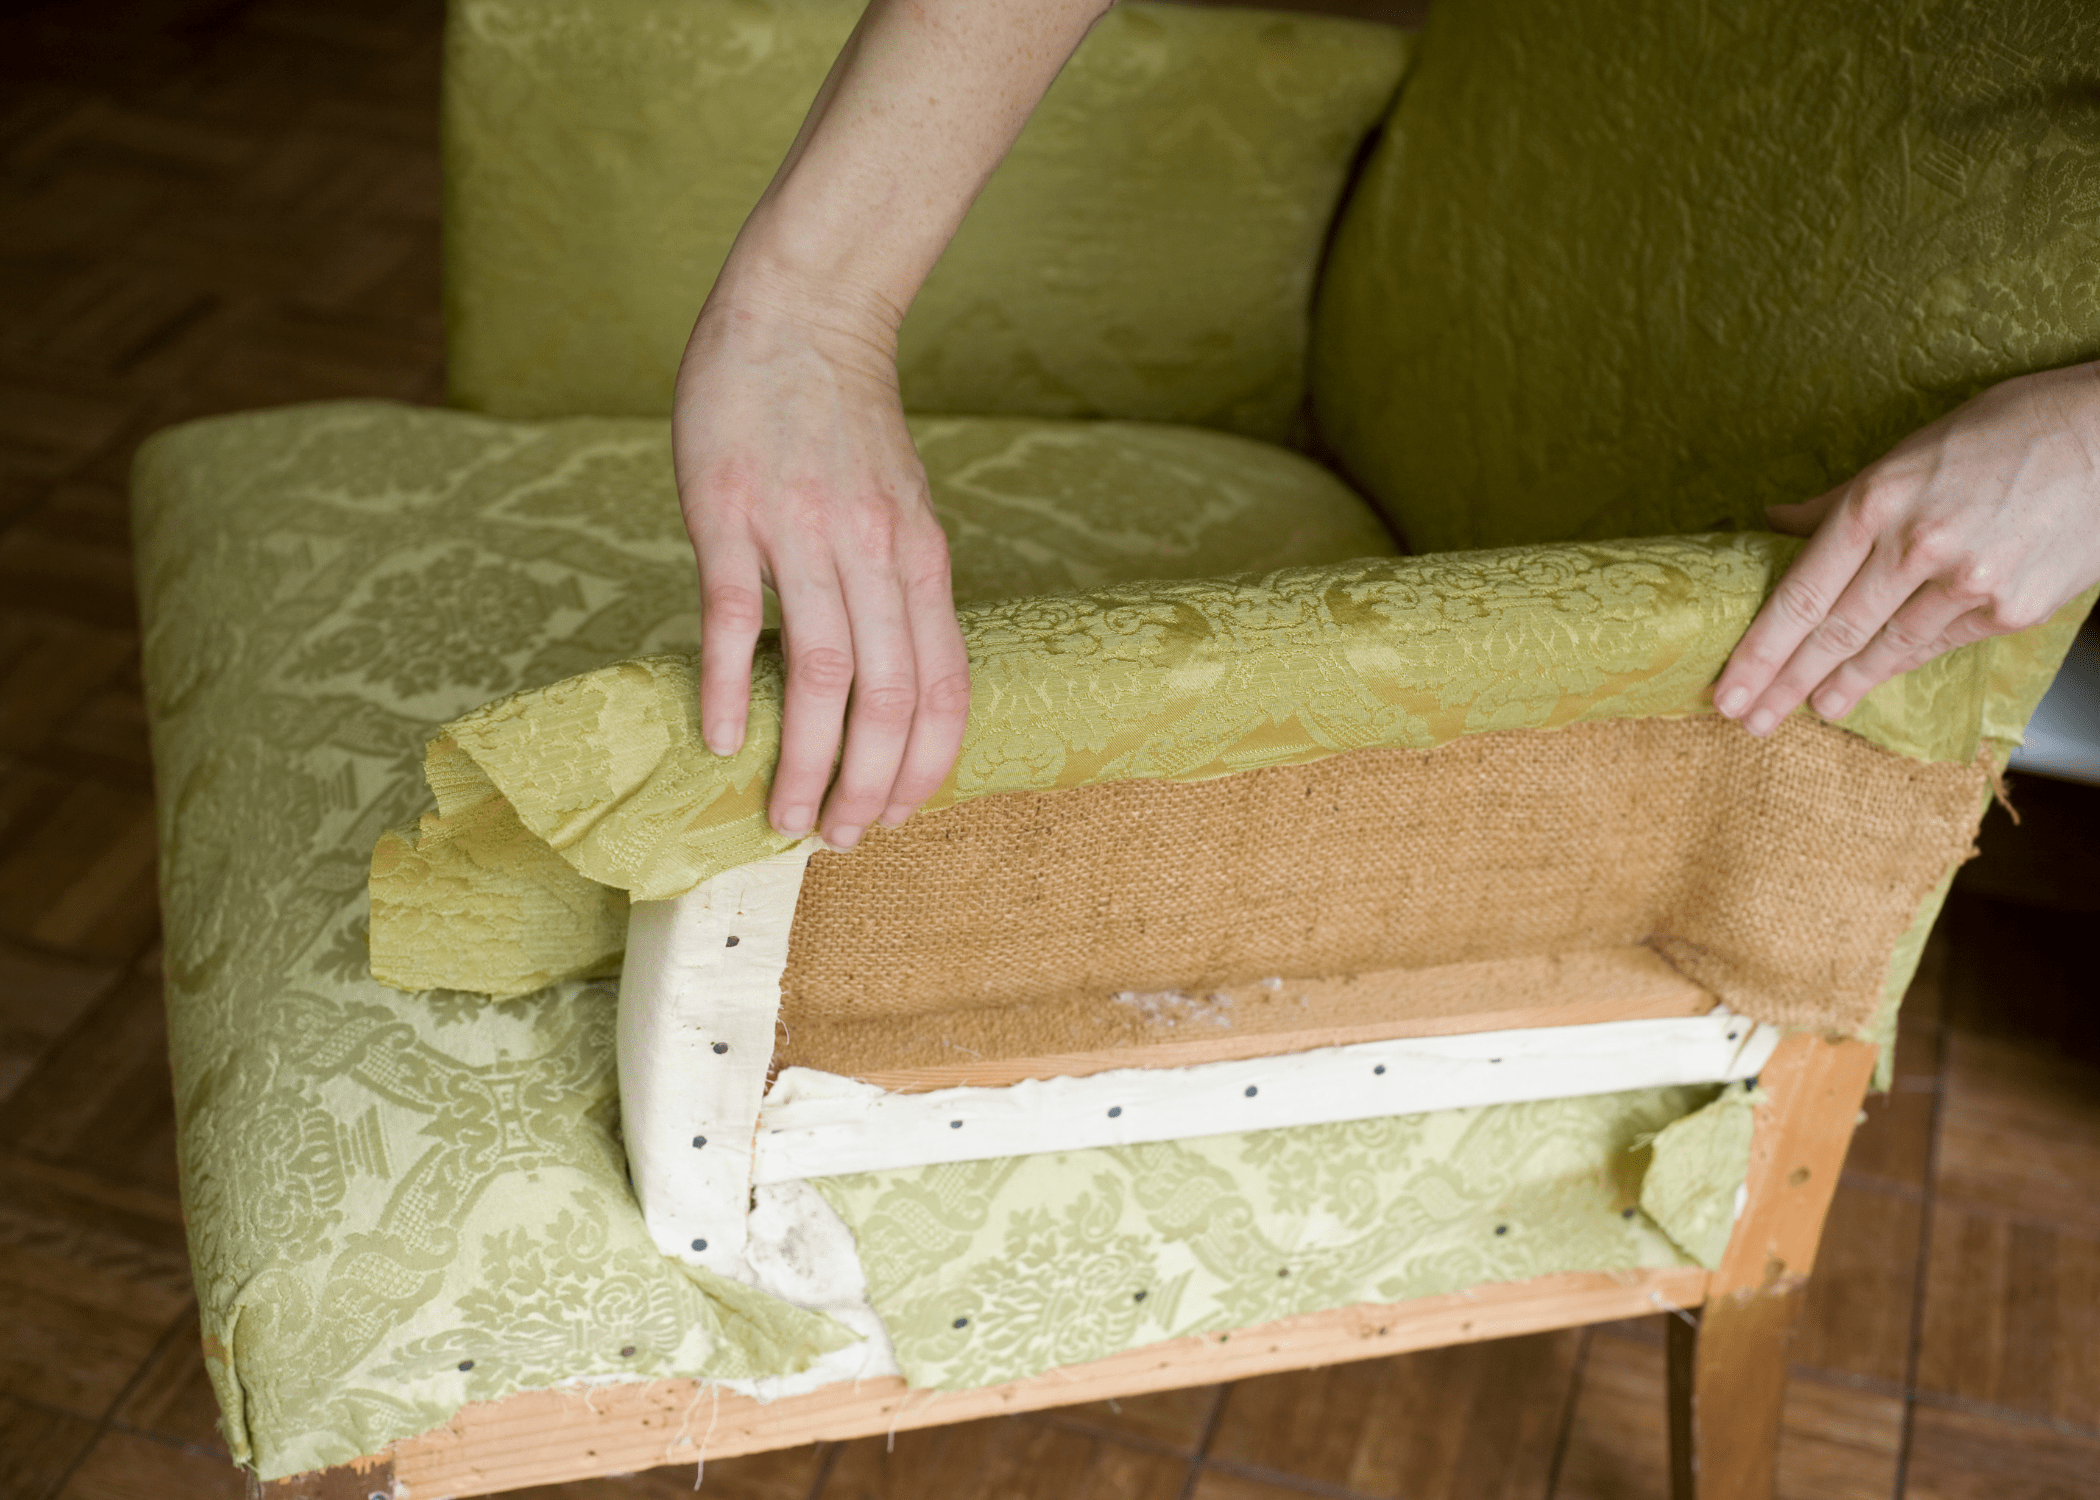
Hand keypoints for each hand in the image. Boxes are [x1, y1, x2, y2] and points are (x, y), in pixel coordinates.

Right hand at [673, 285, 969, 850]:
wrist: (800, 314)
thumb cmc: (847, 422)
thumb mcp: (902, 510)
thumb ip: (902, 590)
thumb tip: (896, 683)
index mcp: (921, 561)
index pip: (941, 690)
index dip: (923, 768)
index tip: (895, 818)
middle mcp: (874, 554)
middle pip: (887, 699)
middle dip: (866, 786)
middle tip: (837, 841)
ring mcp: (802, 533)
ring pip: (820, 673)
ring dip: (806, 760)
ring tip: (784, 818)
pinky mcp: (730, 512)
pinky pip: (734, 615)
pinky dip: (728, 685)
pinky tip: (721, 740)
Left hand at [1713, 361, 2099, 736]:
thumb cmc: (2010, 430)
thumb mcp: (1911, 449)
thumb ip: (1841, 498)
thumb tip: (1776, 523)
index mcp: (1878, 501)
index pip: (1800, 594)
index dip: (1758, 650)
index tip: (1727, 687)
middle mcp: (1918, 546)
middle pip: (1832, 633)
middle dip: (1782, 685)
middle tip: (1746, 720)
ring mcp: (1969, 584)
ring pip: (1885, 649)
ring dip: (1840, 686)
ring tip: (1808, 711)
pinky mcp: (2012, 609)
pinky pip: (1939, 644)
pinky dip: (1899, 664)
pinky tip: (1871, 681)